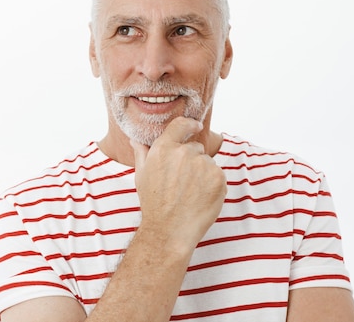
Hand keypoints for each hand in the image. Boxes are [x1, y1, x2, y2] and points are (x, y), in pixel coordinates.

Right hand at [131, 116, 226, 249]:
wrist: (169, 229)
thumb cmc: (153, 204)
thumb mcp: (141, 175)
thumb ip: (142, 154)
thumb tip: (135, 140)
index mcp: (163, 148)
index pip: (181, 125)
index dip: (190, 124)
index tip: (196, 126)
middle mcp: (184, 152)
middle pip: (196, 147)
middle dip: (192, 160)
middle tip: (182, 182)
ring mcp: (203, 164)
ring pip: (207, 162)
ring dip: (203, 173)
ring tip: (190, 193)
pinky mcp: (218, 177)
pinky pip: (218, 175)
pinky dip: (213, 184)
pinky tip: (200, 197)